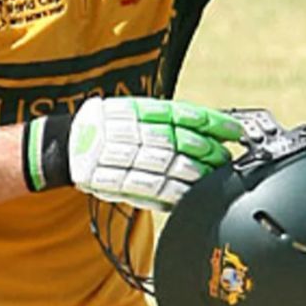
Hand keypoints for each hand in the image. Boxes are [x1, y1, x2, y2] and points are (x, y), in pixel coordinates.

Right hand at [22, 97, 243, 211]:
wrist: (70, 144)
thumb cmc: (109, 124)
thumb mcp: (135, 110)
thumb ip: (167, 118)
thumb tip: (205, 125)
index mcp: (143, 111)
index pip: (185, 115)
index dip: (214, 123)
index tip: (235, 130)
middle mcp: (138, 132)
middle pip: (184, 142)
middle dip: (211, 151)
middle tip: (230, 158)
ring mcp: (130, 158)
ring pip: (173, 167)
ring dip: (201, 174)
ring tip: (219, 177)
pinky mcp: (123, 182)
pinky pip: (156, 190)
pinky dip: (178, 194)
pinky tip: (195, 195)